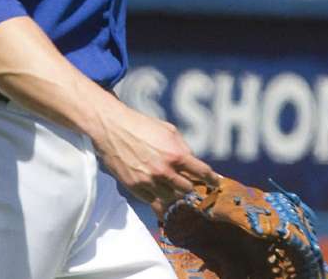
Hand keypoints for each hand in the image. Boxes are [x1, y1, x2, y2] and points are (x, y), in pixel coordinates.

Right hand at [92, 100, 216, 214]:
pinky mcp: (135, 188)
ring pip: (171, 198)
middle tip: (188, 182)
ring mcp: (149, 182)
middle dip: (190, 186)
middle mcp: (164, 171)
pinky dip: (157, 197)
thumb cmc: (142, 126)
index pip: (202, 173)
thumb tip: (194, 163)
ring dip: (173, 192)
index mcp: (176, 155)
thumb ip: (183, 148)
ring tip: (170, 185)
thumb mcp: (169, 130)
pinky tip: (156, 188)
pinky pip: (153, 201)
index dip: (211, 179)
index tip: (215, 183)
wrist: (112, 129)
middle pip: (188, 190)